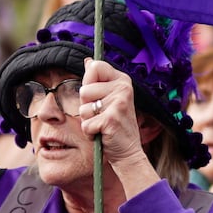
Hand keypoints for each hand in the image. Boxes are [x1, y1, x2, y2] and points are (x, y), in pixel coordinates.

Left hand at [77, 58, 156, 193]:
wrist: (128, 151)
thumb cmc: (115, 125)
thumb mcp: (109, 98)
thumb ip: (97, 80)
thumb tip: (88, 61)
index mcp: (122, 80)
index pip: (95, 66)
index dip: (89, 82)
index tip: (98, 95)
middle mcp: (123, 88)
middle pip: (84, 89)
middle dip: (87, 106)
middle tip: (102, 114)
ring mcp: (118, 103)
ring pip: (83, 108)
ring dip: (89, 121)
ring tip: (103, 124)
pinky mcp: (111, 119)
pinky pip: (86, 124)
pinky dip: (90, 133)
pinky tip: (103, 134)